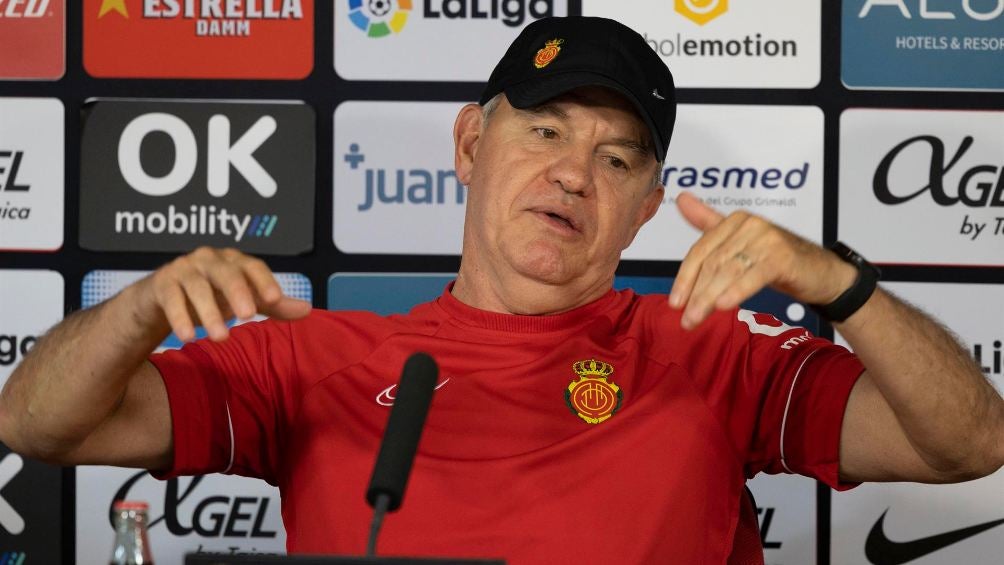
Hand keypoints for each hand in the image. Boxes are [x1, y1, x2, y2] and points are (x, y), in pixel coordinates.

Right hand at [138, 247, 311, 341]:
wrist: (163, 297)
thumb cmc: (212, 294)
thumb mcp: (244, 299)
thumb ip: (273, 305)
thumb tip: (308, 309)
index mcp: (234, 261)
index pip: (253, 266)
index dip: (264, 280)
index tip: (275, 299)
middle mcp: (209, 259)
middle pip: (226, 272)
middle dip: (238, 292)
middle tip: (247, 316)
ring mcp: (184, 268)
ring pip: (197, 287)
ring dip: (209, 313)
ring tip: (220, 337)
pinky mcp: (162, 283)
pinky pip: (172, 299)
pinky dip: (180, 318)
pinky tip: (187, 337)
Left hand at [667, 192, 855, 329]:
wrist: (822, 274)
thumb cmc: (777, 260)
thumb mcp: (740, 243)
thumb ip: (709, 223)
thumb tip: (681, 198)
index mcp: (736, 220)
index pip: (701, 251)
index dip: (685, 278)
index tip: (674, 303)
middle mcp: (750, 224)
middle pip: (713, 263)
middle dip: (696, 293)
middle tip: (685, 319)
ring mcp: (767, 238)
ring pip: (728, 271)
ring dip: (708, 298)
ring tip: (696, 319)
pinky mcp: (782, 256)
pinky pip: (752, 276)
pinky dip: (736, 291)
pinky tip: (723, 306)